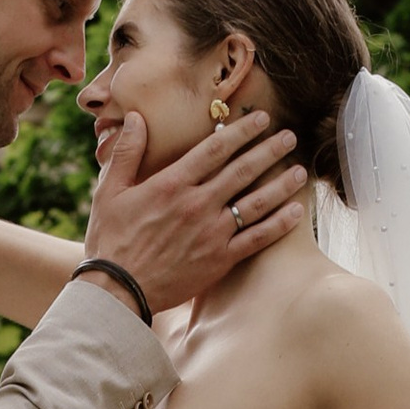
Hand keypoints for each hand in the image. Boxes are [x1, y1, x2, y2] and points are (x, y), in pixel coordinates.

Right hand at [72, 107, 309, 318]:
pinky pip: (257, 238)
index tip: (261, 119)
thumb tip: (138, 118)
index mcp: (172, 184)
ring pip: (256, 202)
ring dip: (281, 184)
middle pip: (242, 170)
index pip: (215, 149)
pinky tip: (295, 212)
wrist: (118, 290)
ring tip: (300, 170)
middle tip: (289, 137)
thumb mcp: (109, 191)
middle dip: (269, 150)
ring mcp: (212, 233)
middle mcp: (197, 204)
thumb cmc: (110, 240)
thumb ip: (127, 152)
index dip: (241, 131)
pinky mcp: (220, 260)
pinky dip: (278, 224)